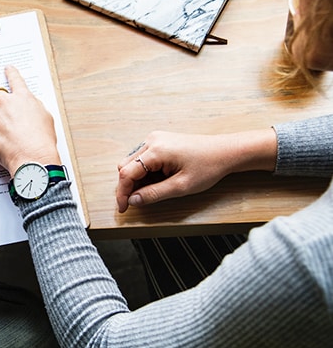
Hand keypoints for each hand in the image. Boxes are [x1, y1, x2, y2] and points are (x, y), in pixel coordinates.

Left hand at [0, 66, 60, 175]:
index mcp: (23, 98)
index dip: (11, 73)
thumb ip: (33, 107)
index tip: (7, 69)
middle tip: (1, 117)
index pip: (15, 80)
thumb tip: (27, 106)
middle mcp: (5, 102)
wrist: (33, 159)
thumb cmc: (42, 142)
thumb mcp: (46, 118)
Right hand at [116, 129, 276, 212]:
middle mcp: (151, 141)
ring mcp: (155, 139)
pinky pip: (142, 158)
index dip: (122, 193)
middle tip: (138, 202)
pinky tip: (157, 180)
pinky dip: (144, 172)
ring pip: (132, 162)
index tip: (124, 208)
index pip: (126, 173)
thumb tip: (133, 201)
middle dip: (128, 186)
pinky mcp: (159, 141)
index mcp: (156, 150)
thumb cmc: (208, 167)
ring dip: (136, 179)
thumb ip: (154, 194)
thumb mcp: (181, 186)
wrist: (225, 152)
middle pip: (125, 166)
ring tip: (152, 190)